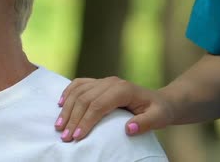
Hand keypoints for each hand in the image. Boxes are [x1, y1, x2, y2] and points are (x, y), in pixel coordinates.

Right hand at [54, 77, 173, 141]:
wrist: (160, 100)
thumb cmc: (159, 111)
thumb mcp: (159, 118)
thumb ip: (145, 123)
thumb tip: (128, 129)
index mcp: (123, 89)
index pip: (98, 105)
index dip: (86, 121)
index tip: (77, 137)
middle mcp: (110, 82)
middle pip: (85, 99)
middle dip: (73, 118)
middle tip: (65, 137)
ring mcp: (103, 81)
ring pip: (78, 92)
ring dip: (66, 109)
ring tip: (59, 126)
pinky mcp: (98, 82)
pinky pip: (78, 84)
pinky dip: (67, 93)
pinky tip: (60, 104)